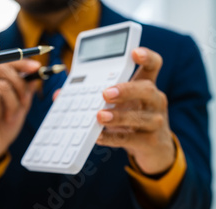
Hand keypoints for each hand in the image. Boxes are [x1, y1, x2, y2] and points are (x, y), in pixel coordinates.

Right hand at [0, 60, 39, 167]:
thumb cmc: (3, 125)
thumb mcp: (20, 106)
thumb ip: (26, 90)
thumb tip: (36, 73)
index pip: (8, 61)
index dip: (23, 63)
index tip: (37, 68)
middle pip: (6, 71)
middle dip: (21, 89)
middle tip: (24, 104)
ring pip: (2, 87)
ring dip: (12, 106)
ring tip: (7, 117)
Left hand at [96, 47, 173, 174]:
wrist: (155, 149)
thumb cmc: (133, 119)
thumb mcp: (120, 104)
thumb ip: (94, 95)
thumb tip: (60, 94)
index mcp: (147, 85)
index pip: (153, 65)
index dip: (146, 57)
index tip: (134, 53)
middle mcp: (155, 101)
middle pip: (147, 90)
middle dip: (126, 90)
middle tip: (105, 93)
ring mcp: (155, 122)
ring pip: (140, 117)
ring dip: (118, 116)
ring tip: (99, 116)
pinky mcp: (150, 142)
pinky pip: (130, 139)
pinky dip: (112, 137)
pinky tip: (98, 136)